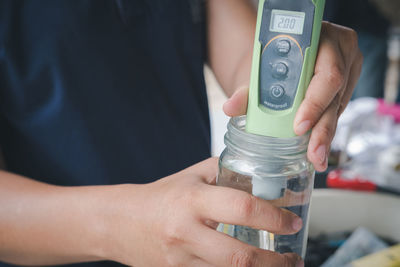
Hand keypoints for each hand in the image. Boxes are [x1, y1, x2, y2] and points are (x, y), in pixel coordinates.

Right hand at [104, 158, 303, 266]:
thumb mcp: (193, 176)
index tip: (292, 222)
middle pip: (240, 257)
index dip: (275, 218)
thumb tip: (261, 173)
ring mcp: (182, 259)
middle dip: (276, 262)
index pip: (243, 209)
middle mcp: (187, 232)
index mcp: (193, 200)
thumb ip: (226, 172)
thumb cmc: (162, 196)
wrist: (123, 222)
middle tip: (293, 257)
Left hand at [223, 22, 362, 171]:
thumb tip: (230, 107)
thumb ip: (246, 89)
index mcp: (319, 37)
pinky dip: (325, 126)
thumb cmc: (272, 58)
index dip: (314, 102)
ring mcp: (348, 65)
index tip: (299, 127)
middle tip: (314, 155)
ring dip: (325, 132)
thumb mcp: (259, 69)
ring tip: (315, 156)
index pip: (325, 73)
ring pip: (338, 104)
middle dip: (322, 128)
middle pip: (335, 93)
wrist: (282, 52)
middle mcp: (340, 49)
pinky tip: (317, 144)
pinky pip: (338, 107)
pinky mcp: (348, 81)